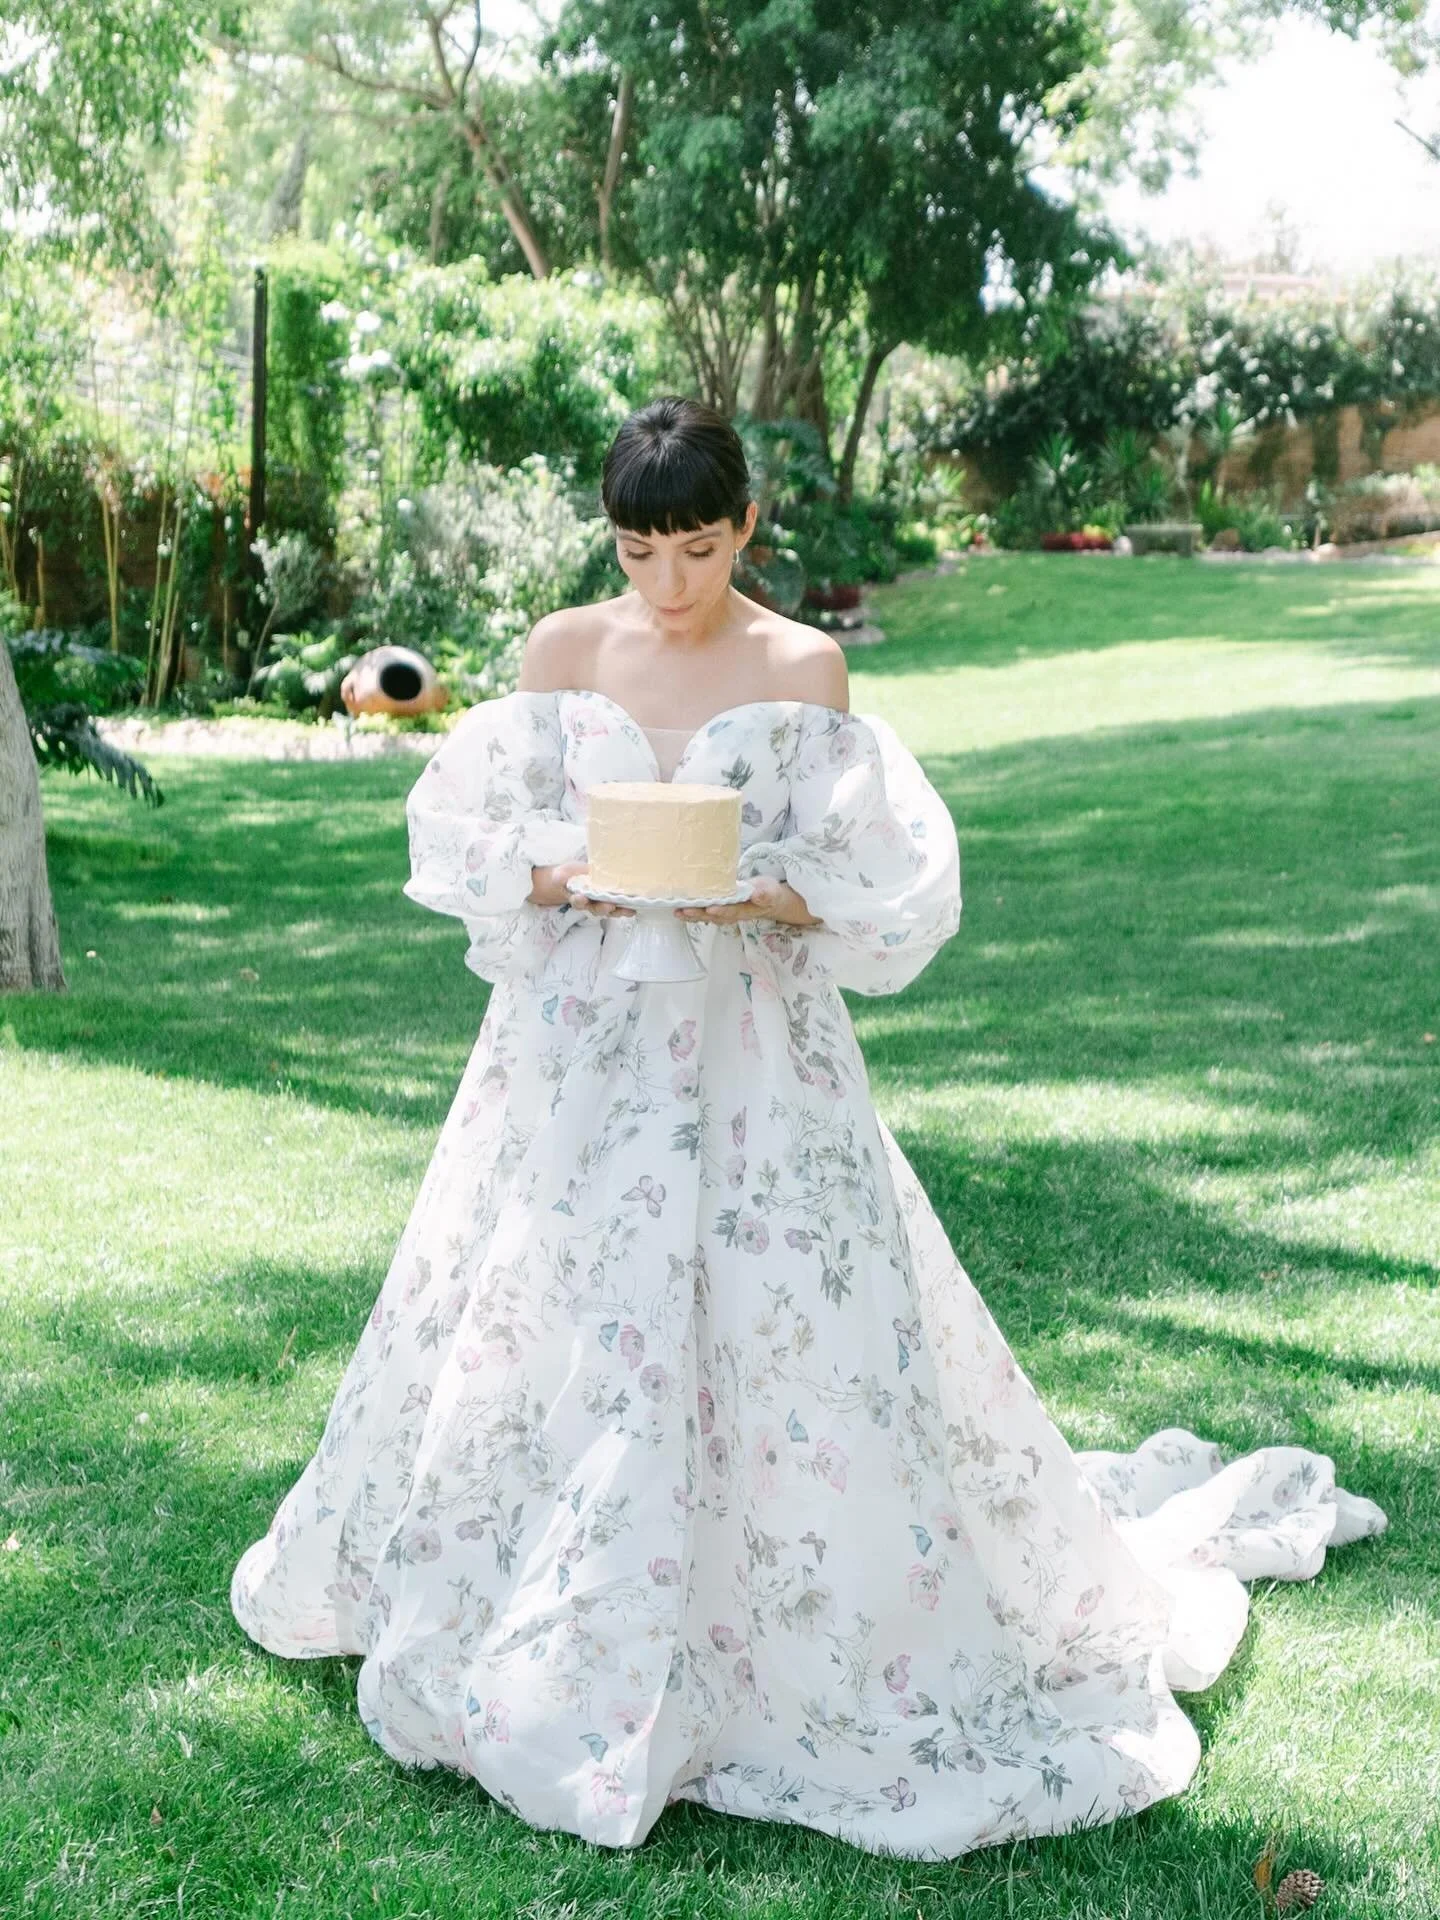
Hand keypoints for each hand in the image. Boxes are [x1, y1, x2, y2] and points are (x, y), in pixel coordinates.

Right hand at [532, 861, 634, 916]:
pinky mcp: (610, 896)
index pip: (578, 902)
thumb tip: (562, 876)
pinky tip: (635, 905)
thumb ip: (561, 877)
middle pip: (597, 909)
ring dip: (619, 910)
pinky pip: (618, 904)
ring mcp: (600, 901)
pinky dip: (626, 905)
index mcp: (577, 897)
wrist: (573, 877)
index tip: (581, 898)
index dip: (580, 901)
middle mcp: (590, 903)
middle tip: (609, 906)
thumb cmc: (567, 877)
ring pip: (610, 909)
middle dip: (603, 908)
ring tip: (628, 910)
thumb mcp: (561, 875)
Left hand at [676, 875, 820, 927]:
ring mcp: (724, 914)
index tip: (711, 908)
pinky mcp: (718, 909)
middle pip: (714, 916)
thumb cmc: (768, 893)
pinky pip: (703, 913)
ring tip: (678, 911)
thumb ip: (764, 894)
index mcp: (745, 909)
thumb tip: (757, 895)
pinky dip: (691, 912)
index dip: (722, 911)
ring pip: (707, 917)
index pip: (732, 911)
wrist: (768, 900)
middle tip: (685, 910)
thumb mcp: (770, 892)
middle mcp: (732, 914)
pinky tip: (679, 909)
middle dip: (699, 914)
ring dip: (692, 915)